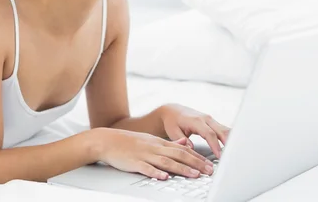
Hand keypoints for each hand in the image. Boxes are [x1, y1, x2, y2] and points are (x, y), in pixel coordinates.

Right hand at [94, 127, 214, 179]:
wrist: (107, 140)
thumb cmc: (129, 142)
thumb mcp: (151, 139)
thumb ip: (169, 142)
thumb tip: (185, 142)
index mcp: (160, 143)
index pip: (183, 149)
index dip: (198, 157)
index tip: (210, 164)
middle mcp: (155, 148)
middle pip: (179, 155)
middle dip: (196, 163)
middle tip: (209, 171)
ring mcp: (145, 155)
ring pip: (166, 162)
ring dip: (182, 169)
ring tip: (194, 175)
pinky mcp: (134, 163)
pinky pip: (146, 168)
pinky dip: (156, 173)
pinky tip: (164, 177)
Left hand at [160, 104, 229, 158]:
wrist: (172, 111)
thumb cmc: (172, 121)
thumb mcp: (173, 132)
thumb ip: (181, 140)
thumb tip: (191, 148)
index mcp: (196, 121)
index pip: (209, 134)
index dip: (216, 145)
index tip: (220, 155)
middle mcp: (205, 119)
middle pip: (221, 130)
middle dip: (228, 143)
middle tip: (231, 156)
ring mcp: (210, 120)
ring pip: (225, 129)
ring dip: (231, 140)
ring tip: (234, 153)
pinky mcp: (212, 122)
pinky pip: (223, 130)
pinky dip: (228, 138)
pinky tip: (232, 147)